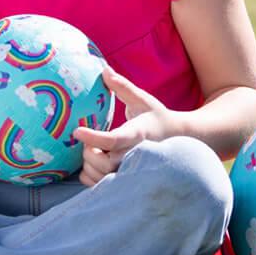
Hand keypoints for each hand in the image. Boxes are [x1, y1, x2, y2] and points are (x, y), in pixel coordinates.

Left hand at [73, 67, 177, 186]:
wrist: (178, 140)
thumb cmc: (156, 117)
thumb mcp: (142, 99)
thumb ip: (122, 86)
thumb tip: (103, 69)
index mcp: (138, 134)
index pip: (113, 140)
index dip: (93, 137)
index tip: (77, 130)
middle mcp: (136, 156)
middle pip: (105, 163)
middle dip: (89, 152)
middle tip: (85, 141)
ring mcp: (133, 170)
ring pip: (103, 177)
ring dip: (89, 165)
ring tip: (90, 150)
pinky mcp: (127, 180)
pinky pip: (101, 185)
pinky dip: (90, 177)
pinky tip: (92, 163)